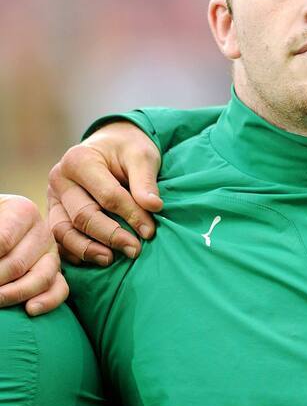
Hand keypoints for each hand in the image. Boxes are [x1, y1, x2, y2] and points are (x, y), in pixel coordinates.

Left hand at [0, 195, 66, 314]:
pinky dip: (47, 301)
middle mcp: (43, 231)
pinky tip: (29, 310)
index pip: (2, 242)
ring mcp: (52, 254)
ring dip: (13, 294)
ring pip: (41, 278)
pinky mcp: (56, 274)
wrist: (3, 228)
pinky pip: (59, 289)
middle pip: (17, 264)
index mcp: (23, 210)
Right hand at [48, 122, 162, 265]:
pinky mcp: (54, 213)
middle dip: (110, 236)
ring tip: (110, 259)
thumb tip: (154, 207)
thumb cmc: (126, 150)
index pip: (107, 195)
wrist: (110, 145)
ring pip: (63, 231)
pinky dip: (73, 252)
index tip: (150, 231)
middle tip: (135, 250)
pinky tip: (94, 259)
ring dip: (87, 249)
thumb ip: (145, 181)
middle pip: (83, 216)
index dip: (131, 215)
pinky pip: (58, 239)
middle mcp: (59, 179)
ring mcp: (53, 198)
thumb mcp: (141, 156)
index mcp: (79, 160)